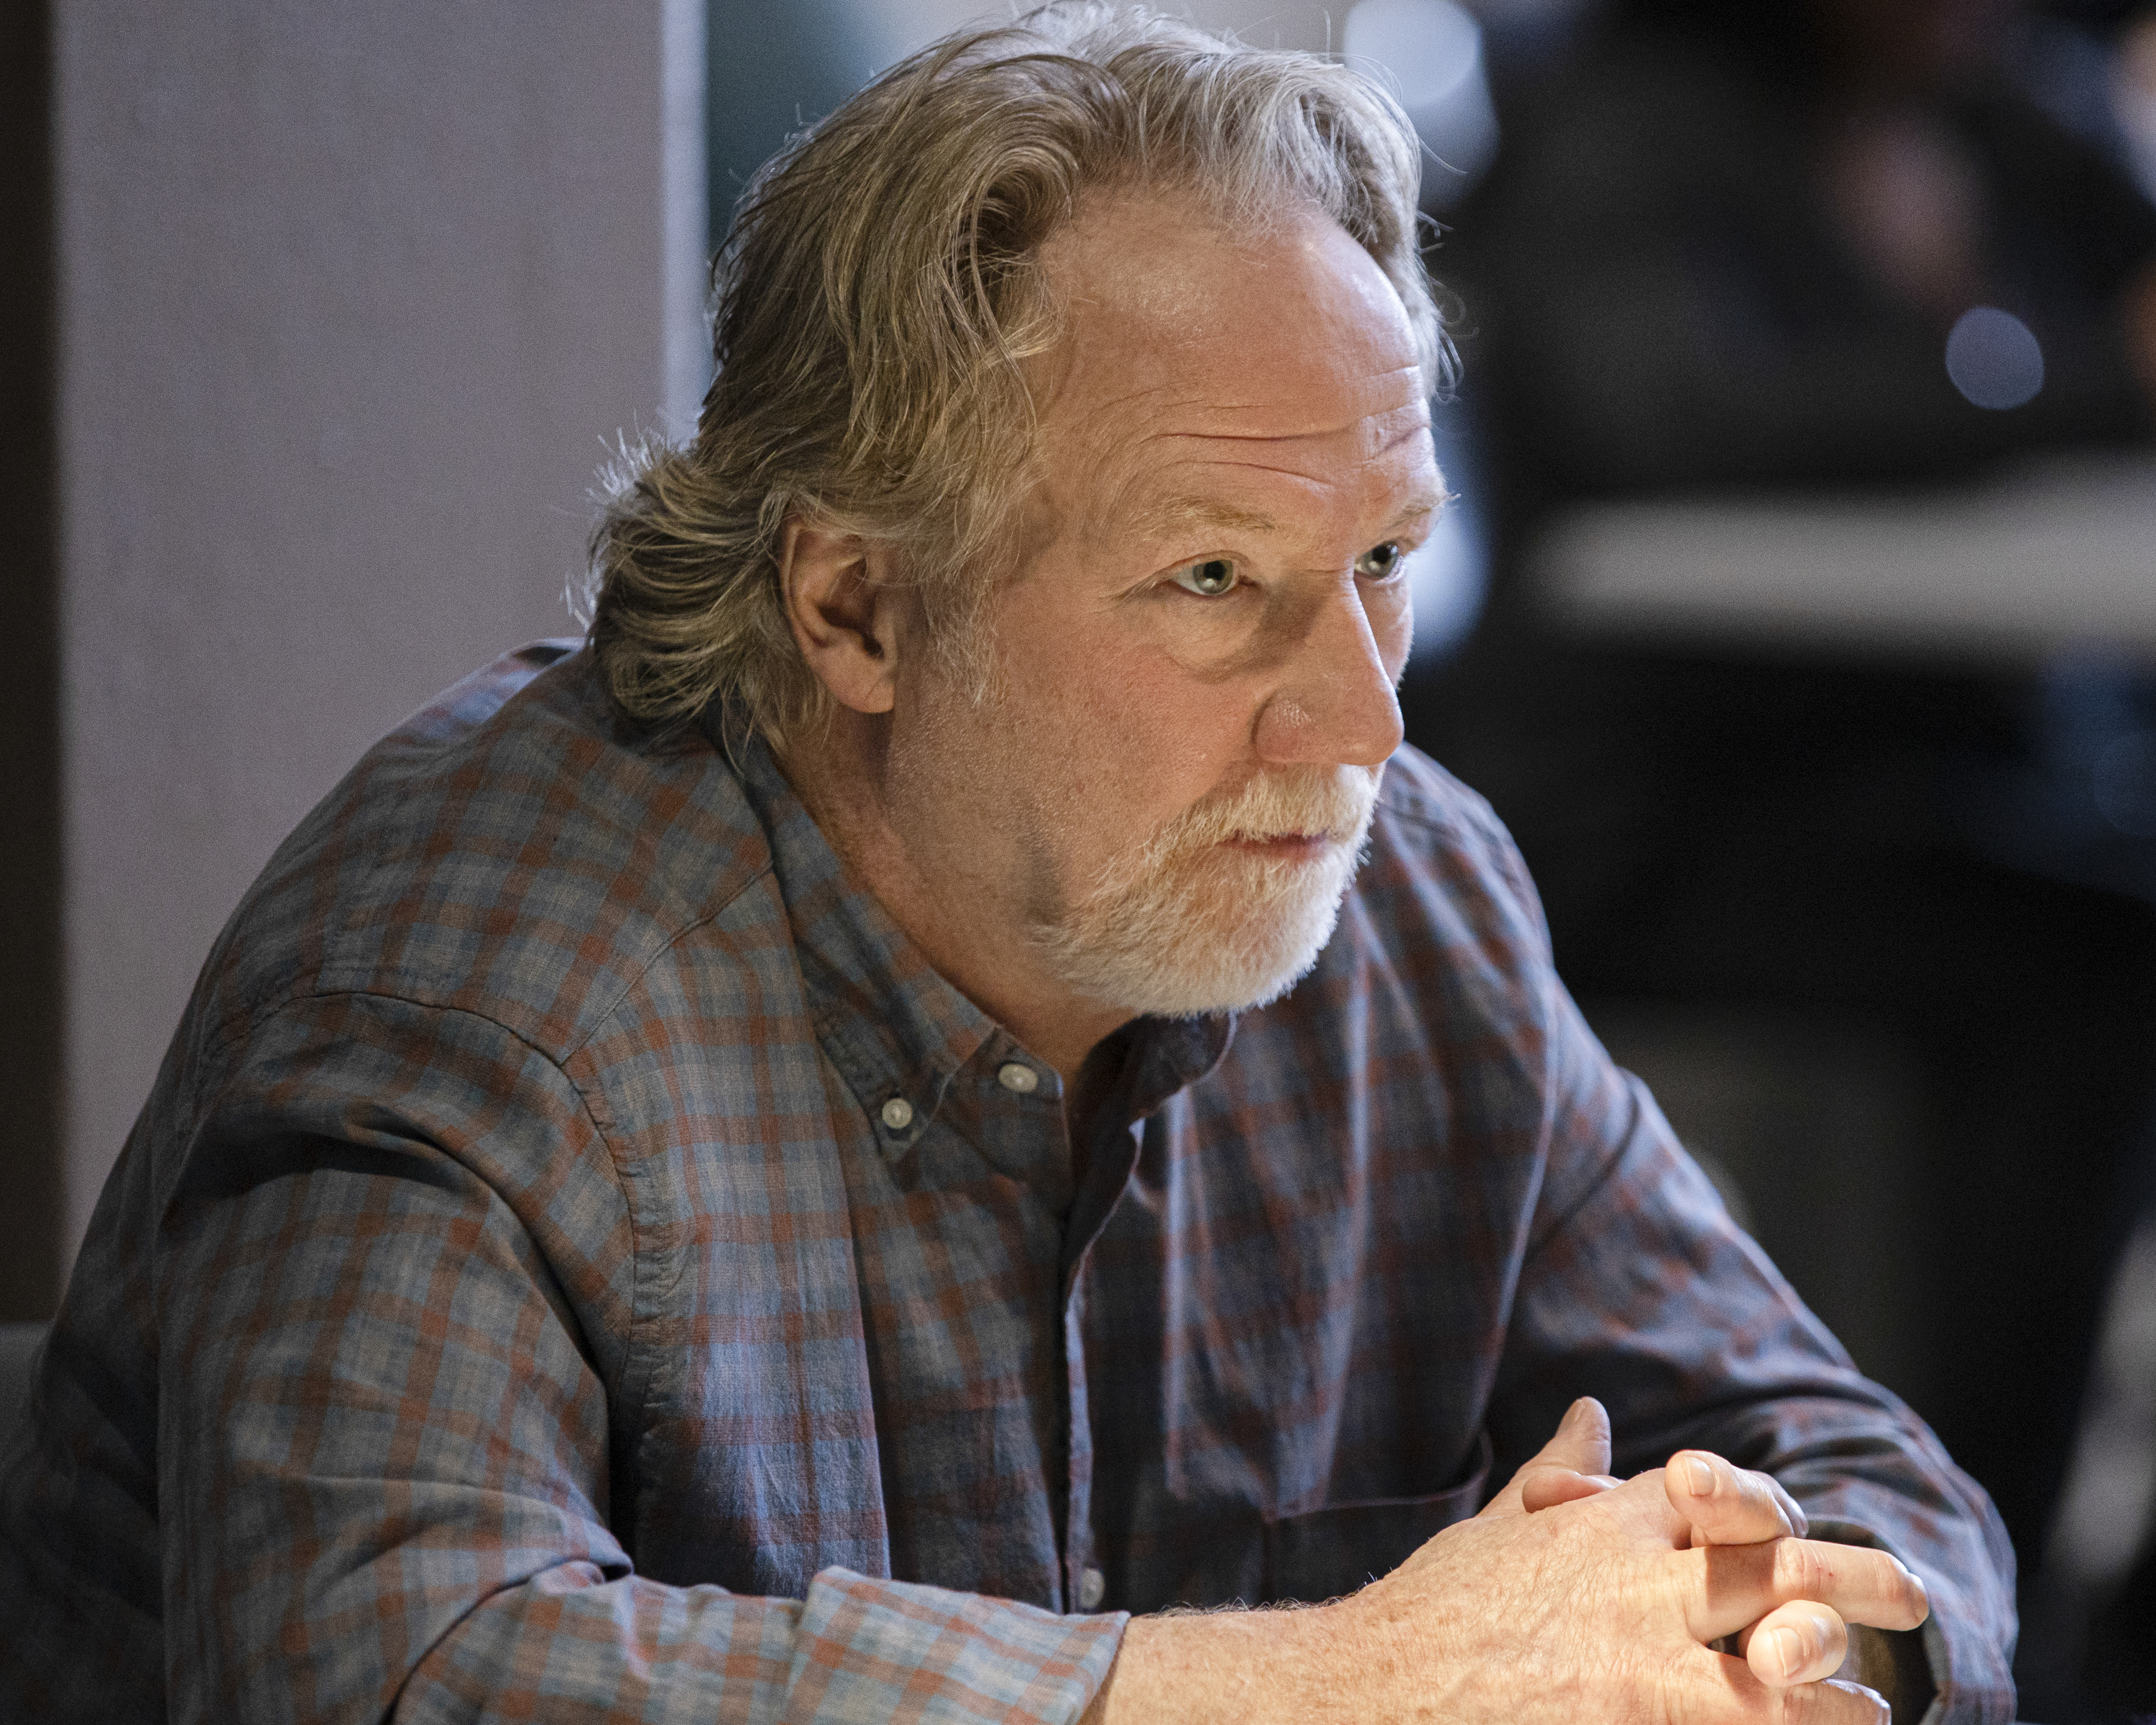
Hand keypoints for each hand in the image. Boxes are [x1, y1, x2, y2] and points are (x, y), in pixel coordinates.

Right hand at [1088, 1401, 1928, 1723]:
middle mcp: (1637, 1590)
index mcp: (1606, 1530)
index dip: (1767, 1505)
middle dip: (1851, 1575)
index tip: (1802, 1523)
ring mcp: (1641, 1671)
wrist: (1373, 1693)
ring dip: (1834, 1685)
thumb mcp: (1501, 1528)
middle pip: (1775, 1567)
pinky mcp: (1632, 1724)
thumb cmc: (1436, 1611)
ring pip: (1779, 1669)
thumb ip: (1562, 1473)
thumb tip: (1593, 1411)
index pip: (1717, 1495)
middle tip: (1908, 1589)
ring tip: (1868, 1706)